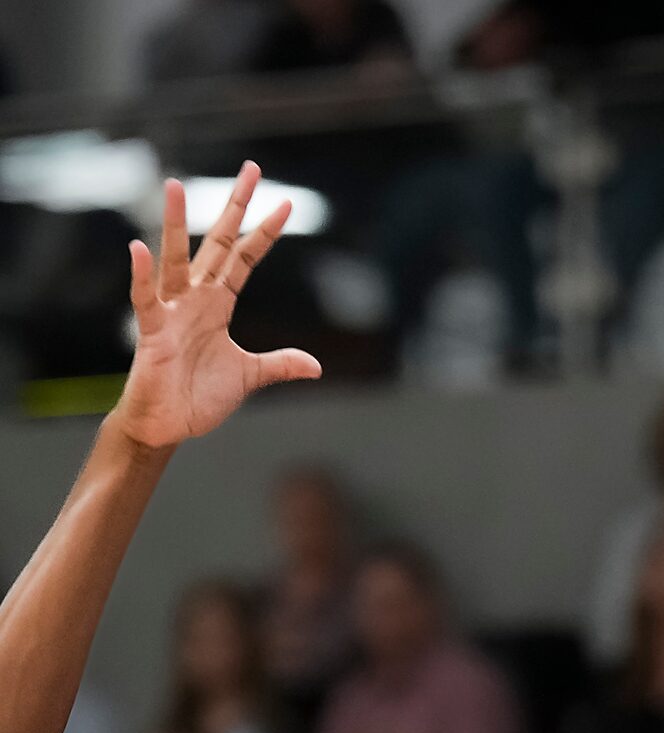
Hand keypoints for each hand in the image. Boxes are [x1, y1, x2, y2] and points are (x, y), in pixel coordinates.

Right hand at [112, 161, 321, 452]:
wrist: (168, 424)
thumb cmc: (199, 397)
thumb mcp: (248, 377)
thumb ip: (279, 364)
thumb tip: (316, 366)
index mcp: (218, 305)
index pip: (244, 259)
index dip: (264, 233)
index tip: (286, 203)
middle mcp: (195, 299)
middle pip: (216, 243)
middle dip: (233, 207)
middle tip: (251, 168)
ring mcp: (172, 312)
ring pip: (175, 259)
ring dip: (173, 224)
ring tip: (173, 185)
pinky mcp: (152, 333)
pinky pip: (145, 300)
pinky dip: (142, 277)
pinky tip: (139, 249)